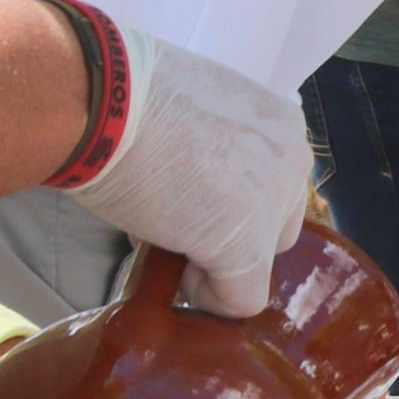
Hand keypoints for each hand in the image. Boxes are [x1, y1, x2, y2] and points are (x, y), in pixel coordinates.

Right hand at [66, 24, 309, 316]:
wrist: (106, 103)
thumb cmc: (128, 99)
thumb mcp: (196, 117)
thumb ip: (220, 153)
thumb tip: (200, 200)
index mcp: (281, 124)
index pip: (273, 186)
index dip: (229, 205)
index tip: (185, 198)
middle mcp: (293, 160)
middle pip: (275, 226)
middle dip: (231, 235)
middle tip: (176, 222)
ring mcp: (272, 203)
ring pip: (260, 263)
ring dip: (216, 264)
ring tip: (166, 240)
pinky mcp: (246, 244)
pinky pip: (241, 299)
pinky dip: (205, 298)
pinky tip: (171, 270)